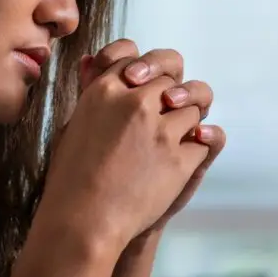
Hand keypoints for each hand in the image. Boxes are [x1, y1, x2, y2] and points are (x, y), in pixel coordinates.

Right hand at [36, 51, 209, 253]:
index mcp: (104, 90)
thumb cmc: (72, 176)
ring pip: (194, 106)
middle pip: (170, 76)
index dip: (143, 65)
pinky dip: (198, 147)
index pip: (132, 54)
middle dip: (171, 92)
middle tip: (167, 108)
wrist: (85, 222)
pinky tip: (182, 157)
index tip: (143, 80)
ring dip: (188, 120)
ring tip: (172, 138)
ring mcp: (160, 131)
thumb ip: (90, 89)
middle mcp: (135, 103)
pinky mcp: (180, 159)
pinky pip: (205, 139)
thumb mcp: (73, 124)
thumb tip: (92, 60)